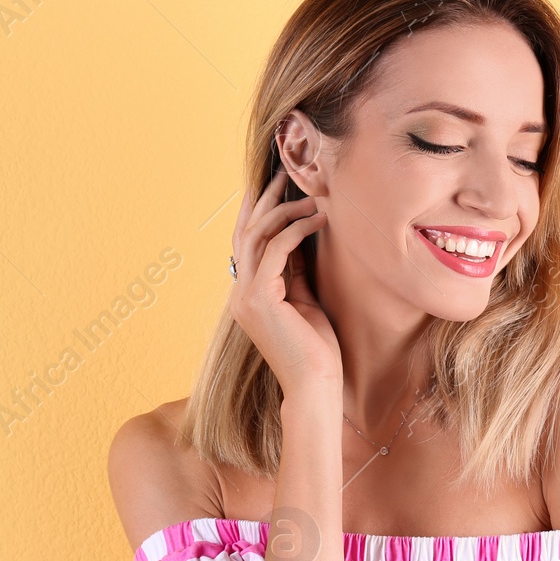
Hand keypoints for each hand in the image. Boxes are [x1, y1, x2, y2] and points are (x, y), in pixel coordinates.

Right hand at [227, 170, 340, 398]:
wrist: (315, 386)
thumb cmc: (317, 350)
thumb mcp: (305, 301)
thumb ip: (295, 272)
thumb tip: (301, 239)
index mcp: (248, 296)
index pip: (248, 243)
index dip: (259, 211)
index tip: (276, 185)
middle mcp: (241, 294)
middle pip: (246, 232)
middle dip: (266, 200)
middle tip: (286, 174)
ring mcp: (246, 297)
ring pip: (257, 236)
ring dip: (285, 210)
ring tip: (311, 195)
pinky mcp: (260, 299)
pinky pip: (275, 251)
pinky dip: (296, 230)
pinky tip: (318, 219)